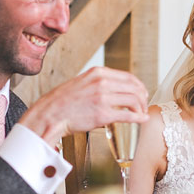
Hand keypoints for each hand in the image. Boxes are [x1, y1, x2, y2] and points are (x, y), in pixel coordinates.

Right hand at [19, 66, 149, 144]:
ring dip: (141, 108)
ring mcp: (103, 98)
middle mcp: (102, 82)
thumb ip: (99, 82)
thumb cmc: (64, 102)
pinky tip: (141, 120)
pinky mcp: (103, 114)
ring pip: (134, 100)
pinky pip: (128, 115)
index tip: (142, 93)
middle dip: (143, 97)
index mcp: (98, 73)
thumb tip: (116, 88)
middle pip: (134, 87)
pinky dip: (139, 118)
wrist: (50, 115)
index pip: (128, 76)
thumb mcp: (83, 82)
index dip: (139, 86)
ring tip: (141, 114)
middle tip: (144, 104)